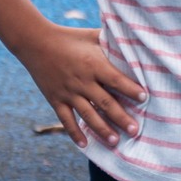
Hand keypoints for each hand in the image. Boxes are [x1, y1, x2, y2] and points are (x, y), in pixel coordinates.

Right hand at [14, 24, 145, 149]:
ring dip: (102, 129)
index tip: (144, 99)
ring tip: (115, 141)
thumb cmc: (68, 37)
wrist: (35, 42)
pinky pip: (66, 120)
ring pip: (88, 115)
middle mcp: (82, 81)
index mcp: (93, 63)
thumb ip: (110, 40)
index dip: (131, 89)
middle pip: (105, 102)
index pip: (116, 79)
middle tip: (135, 131)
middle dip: (121, 118)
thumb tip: (131, 39)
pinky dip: (75, 133)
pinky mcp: (56, 100)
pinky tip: (85, 145)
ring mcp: (68, 92)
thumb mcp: (91, 35)